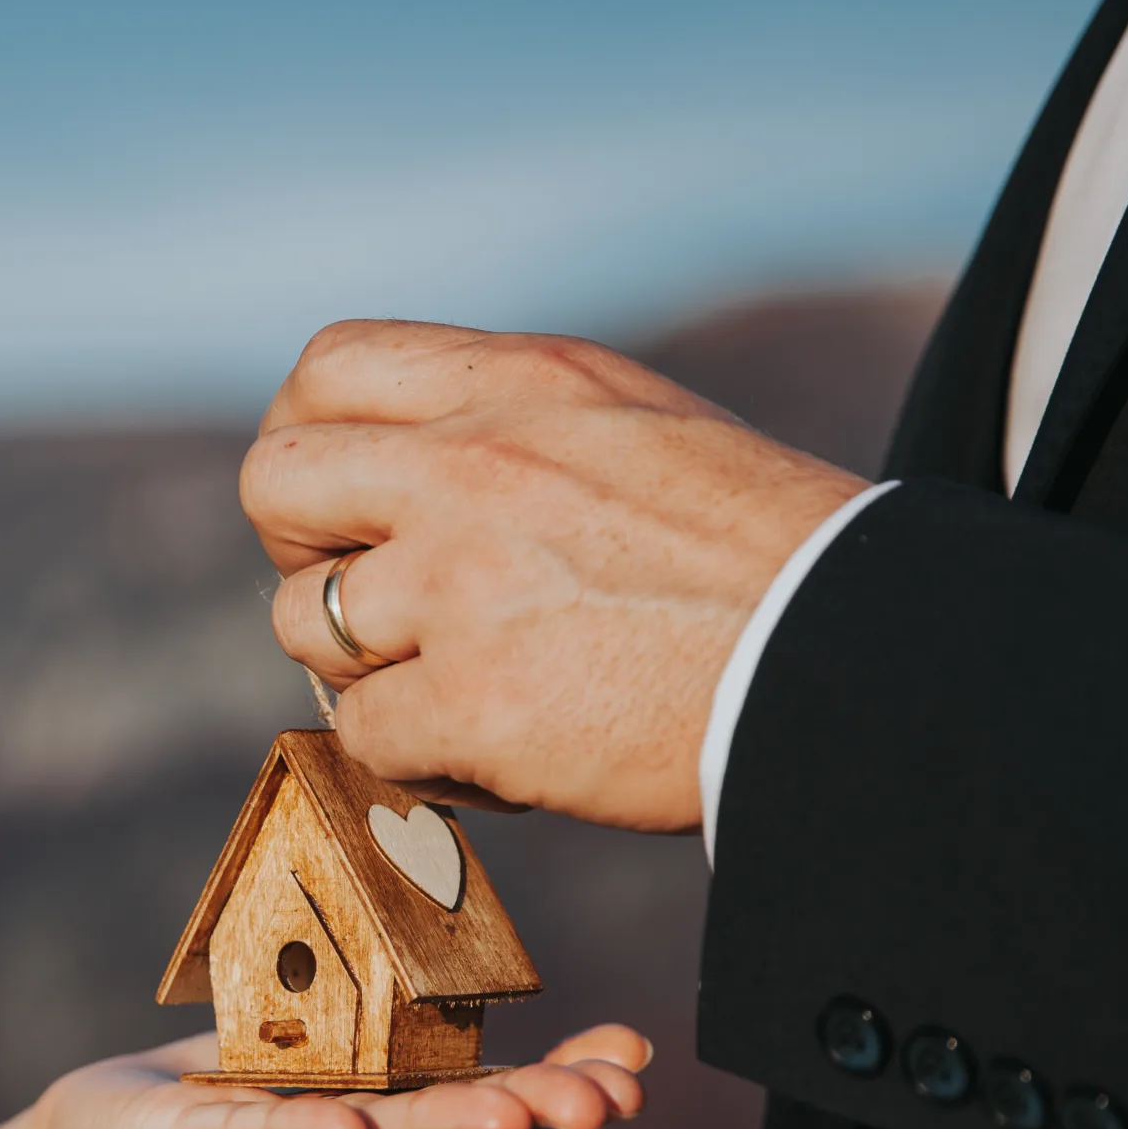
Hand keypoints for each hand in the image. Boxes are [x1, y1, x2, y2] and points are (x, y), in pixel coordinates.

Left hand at [16, 1024, 652, 1128]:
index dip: (568, 1094)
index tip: (635, 1071)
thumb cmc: (236, 1100)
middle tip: (602, 1107)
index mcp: (397, 1124)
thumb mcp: (349, 1063)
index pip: (497, 1110)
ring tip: (510, 1114)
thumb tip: (480, 980)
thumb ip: (433, 1038)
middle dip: (531, 1119)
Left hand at [245, 320, 866, 831]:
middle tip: (367, 607)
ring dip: (366, 671)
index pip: (327, 368)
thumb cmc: (765, 555)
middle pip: (274, 484)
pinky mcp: (475, 702)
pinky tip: (495, 759)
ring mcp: (463, 585)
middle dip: (299, 554)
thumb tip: (405, 467)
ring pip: (304, 624)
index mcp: (518, 385)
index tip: (344, 506)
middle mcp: (473, 465)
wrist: (853, 656)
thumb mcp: (636, 426)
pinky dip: (415, 760)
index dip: (310, 442)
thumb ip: (516, 427)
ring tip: (460, 694)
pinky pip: (364, 734)